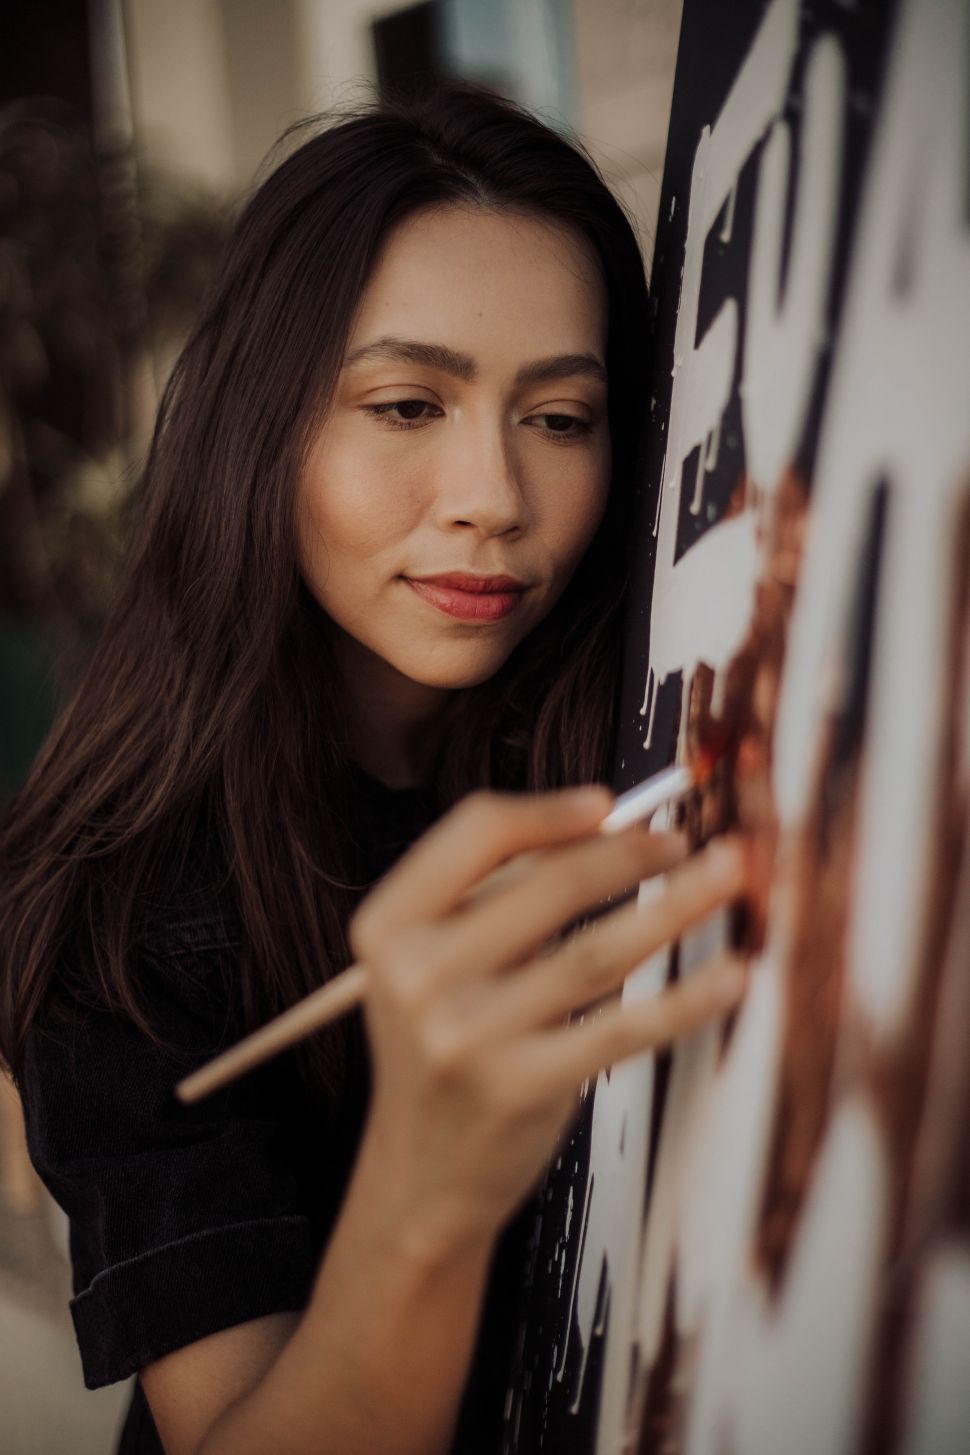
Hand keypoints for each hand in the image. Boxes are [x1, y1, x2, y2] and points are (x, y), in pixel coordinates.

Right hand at [349, 787, 747, 1251]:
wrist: (419, 1175)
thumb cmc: (440, 1048)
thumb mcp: (428, 963)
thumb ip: (494, 897)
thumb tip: (605, 831)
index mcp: (391, 925)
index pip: (476, 832)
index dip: (551, 811)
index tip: (610, 807)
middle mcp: (419, 976)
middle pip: (547, 886)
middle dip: (630, 854)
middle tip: (682, 843)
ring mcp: (468, 1035)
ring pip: (597, 952)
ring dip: (673, 908)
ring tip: (721, 878)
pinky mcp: (521, 1087)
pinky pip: (622, 1029)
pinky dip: (684, 1000)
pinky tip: (727, 976)